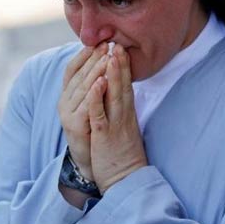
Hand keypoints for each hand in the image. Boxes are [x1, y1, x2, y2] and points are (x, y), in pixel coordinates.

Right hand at [58, 43, 108, 179]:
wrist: (93, 163)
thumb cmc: (94, 132)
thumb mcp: (91, 106)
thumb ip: (92, 87)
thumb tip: (102, 62)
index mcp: (67, 96)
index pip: (73, 69)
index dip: (85, 55)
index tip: (100, 41)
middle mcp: (64, 103)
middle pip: (79, 75)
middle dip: (94, 58)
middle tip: (108, 43)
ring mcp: (68, 114)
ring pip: (82, 88)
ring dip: (95, 70)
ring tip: (107, 56)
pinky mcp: (76, 126)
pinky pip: (86, 107)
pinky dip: (93, 93)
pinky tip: (101, 81)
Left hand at [86, 44, 147, 192]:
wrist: (126, 180)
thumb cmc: (122, 155)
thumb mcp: (123, 130)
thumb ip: (121, 113)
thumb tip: (117, 98)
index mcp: (127, 114)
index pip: (125, 86)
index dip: (123, 67)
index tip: (120, 49)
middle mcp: (123, 116)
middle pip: (123, 86)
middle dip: (120, 64)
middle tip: (118, 42)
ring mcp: (115, 125)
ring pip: (114, 95)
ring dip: (113, 74)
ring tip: (111, 54)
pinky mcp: (105, 136)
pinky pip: (100, 114)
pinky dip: (98, 98)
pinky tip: (97, 84)